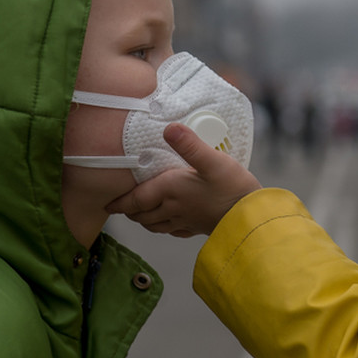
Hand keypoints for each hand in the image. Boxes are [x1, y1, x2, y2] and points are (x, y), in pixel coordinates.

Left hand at [106, 123, 261, 237]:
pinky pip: (174, 231)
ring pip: (156, 225)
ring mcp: (186, 220)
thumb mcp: (212, 160)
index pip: (137, 199)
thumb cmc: (232, 188)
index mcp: (171, 190)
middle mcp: (174, 208)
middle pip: (143, 214)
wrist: (251, 217)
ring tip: (140, 213)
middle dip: (130, 211)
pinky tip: (169, 223)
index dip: (120, 202)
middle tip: (122, 205)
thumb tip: (168, 127)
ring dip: (144, 220)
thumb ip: (189, 144)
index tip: (107, 205)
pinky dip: (165, 228)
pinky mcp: (199, 227)